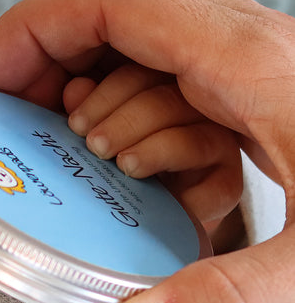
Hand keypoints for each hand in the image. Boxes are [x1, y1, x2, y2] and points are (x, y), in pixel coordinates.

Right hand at [0, 0, 294, 302]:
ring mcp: (253, 59)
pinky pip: (171, 75)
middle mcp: (244, 41)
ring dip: (95, 94)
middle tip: (8, 124)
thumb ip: (225, 300)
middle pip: (107, 2)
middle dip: (45, 57)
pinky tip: (142, 170)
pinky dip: (136, 112)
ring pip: (135, 38)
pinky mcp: (259, 88)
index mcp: (246, 57)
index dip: (24, 32)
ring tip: (87, 163)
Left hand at [61, 59, 242, 230]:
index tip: (76, 123)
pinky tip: (156, 203)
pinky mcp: (227, 185)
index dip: (106, 95)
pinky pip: (218, 186)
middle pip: (167, 99)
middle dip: (124, 122)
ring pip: (194, 137)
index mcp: (155, 90)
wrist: (134, 228)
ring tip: (124, 165)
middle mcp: (193, 112)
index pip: (140, 75)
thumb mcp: (92, 141)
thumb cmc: (106, 175)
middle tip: (95, 145)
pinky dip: (186, 198)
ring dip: (153, 151)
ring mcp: (216, 147)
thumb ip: (86, 114)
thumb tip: (75, 89)